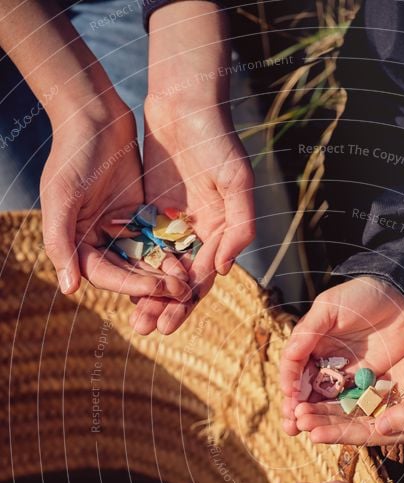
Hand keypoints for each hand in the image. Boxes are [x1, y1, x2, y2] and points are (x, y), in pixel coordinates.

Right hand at [41, 102, 190, 303]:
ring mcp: (119, 228)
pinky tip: (191, 258)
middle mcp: (96, 240)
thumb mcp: (61, 198)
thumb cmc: (72, 154)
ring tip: (188, 282)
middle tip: (181, 294)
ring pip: (145, 259)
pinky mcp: (139, 214)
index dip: (130, 284)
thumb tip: (69, 290)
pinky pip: (157, 238)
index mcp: (75, 242)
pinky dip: (171, 250)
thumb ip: (60, 243)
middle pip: (127, 272)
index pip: (105, 275)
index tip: (156, 287)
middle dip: (153, 285)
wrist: (94, 115)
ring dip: (165, 272)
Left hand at [130, 1, 254, 334]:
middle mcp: (201, 233)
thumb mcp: (236, 182)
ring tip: (134, 320)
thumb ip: (239, 227)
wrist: (184, 102)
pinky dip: (134, 268)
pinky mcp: (153, 211)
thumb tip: (227, 269)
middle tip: (147, 328)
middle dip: (167, 307)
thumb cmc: (216, 140)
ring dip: (149, 295)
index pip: (205, 276)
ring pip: (161, 269)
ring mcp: (176, 224)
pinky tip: (120, 286)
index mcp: (223, 232)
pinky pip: (143, 246)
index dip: (187, 301)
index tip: (169, 320)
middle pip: (183, 280)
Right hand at [280, 277, 403, 435]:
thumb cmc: (362, 296)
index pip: (294, 366)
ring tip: (302, 431)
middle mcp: (323, 361)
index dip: (290, 382)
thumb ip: (309, 331)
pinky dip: (337, 416)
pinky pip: (348, 401)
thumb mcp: (330, 307)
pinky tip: (330, 429)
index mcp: (310, 342)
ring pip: (323, 399)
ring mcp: (343, 374)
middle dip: (295, 407)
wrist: (402, 299)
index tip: (289, 398)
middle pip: (305, 388)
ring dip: (313, 416)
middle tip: (290, 425)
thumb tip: (289, 357)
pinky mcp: (363, 382)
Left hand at [295, 334, 403, 446]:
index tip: (313, 433)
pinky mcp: (379, 391)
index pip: (366, 434)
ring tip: (298, 411)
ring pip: (348, 412)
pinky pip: (351, 397)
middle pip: (352, 426)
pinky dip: (332, 397)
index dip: (339, 434)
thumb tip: (383, 428)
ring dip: (323, 412)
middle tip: (297, 420)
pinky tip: (312, 395)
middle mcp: (392, 422)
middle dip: (324, 424)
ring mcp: (385, 407)